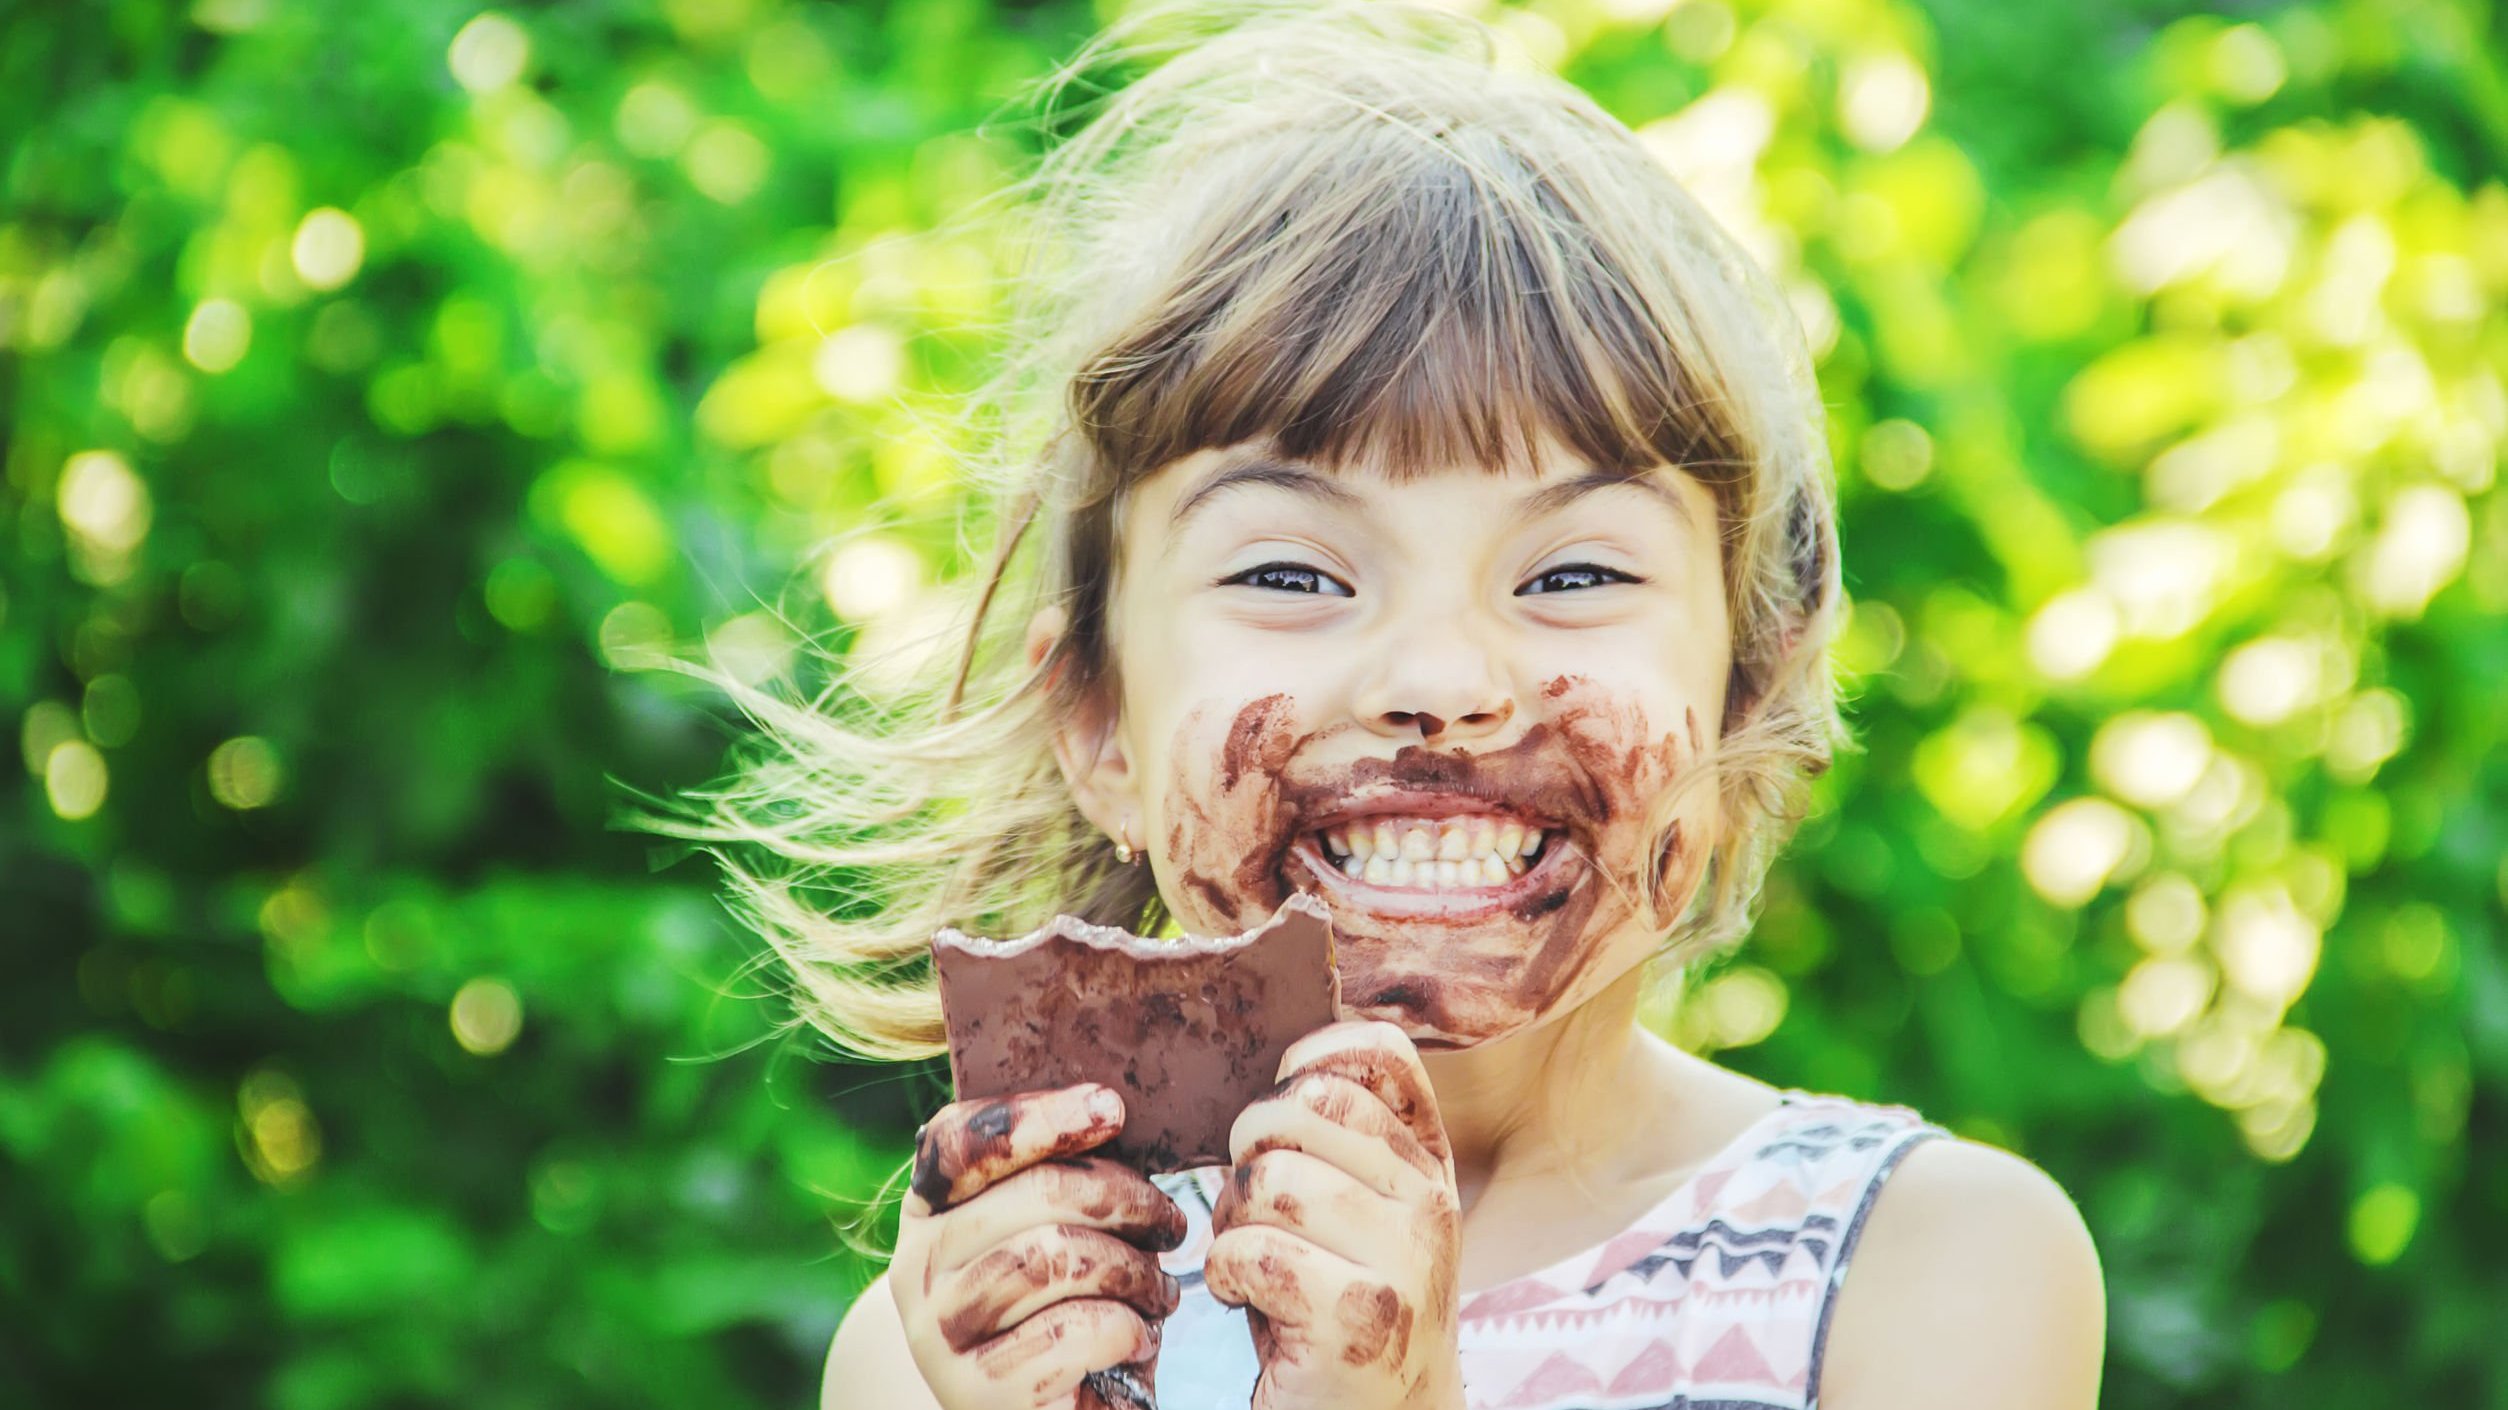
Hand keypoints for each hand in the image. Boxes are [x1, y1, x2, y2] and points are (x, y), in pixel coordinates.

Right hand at [890, 1083, 1188, 1409]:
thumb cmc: (1068, 1305)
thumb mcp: (1059, 1229)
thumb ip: (1063, 1174)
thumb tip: (1107, 1108)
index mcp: (930, 1210)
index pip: (959, 1139)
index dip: (1036, 1118)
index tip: (1112, 1110)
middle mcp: (916, 1266)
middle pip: (1030, 1194)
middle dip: (1122, 1199)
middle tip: (1169, 1224)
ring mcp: (937, 1332)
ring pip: (1052, 1258)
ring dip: (1131, 1269)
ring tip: (1158, 1290)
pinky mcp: (974, 1392)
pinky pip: (1069, 1334)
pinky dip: (1124, 1328)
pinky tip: (1138, 1336)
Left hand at [1205, 1021, 1466, 1409]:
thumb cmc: (1340, 1313)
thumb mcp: (1361, 1216)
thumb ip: (1343, 1142)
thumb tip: (1284, 1063)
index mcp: (1430, 1168)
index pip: (1378, 1054)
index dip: (1307, 1062)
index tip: (1280, 1119)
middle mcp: (1431, 1205)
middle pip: (1303, 1107)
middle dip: (1249, 1152)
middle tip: (1255, 1210)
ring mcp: (1404, 1261)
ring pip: (1269, 1181)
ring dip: (1233, 1223)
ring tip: (1254, 1263)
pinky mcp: (1358, 1318)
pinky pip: (1249, 1251)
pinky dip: (1227, 1276)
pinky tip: (1250, 1301)